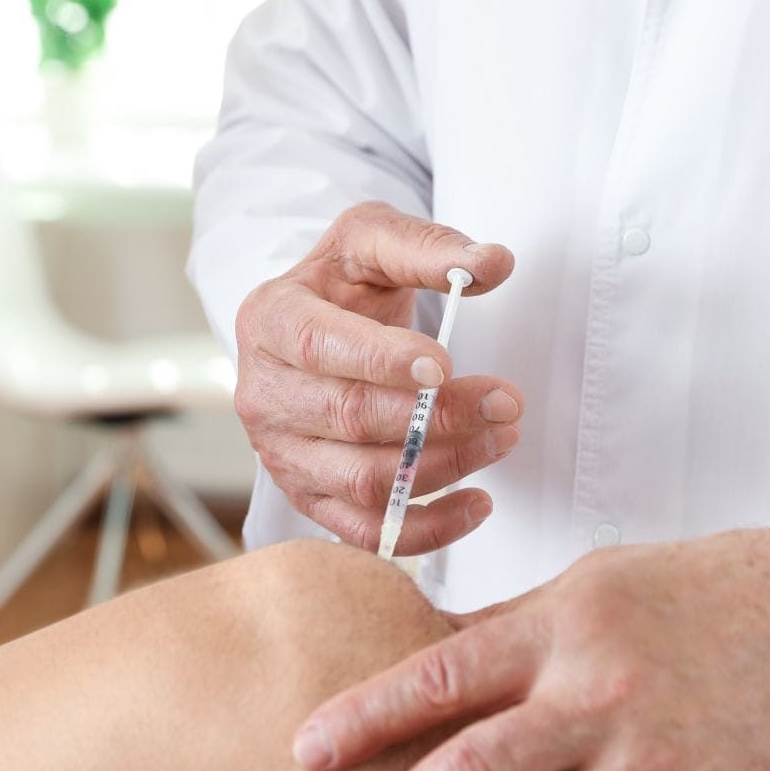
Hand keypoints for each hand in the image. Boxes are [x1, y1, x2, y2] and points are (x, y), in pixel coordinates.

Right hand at [233, 201, 520, 553]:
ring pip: (364, 479)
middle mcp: (264, 393)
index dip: (382, 360)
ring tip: (502, 438)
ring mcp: (282, 453)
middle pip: (351, 417)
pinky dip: (428, 527)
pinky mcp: (309, 497)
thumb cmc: (342, 285)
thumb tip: (494, 263)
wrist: (312, 329)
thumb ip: (428, 247)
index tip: (446, 365)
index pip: (319, 345)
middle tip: (505, 402)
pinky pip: (367, 530)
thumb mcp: (373, 240)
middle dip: (437, 415)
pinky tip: (478, 502)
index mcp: (270, 319)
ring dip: (444, 465)